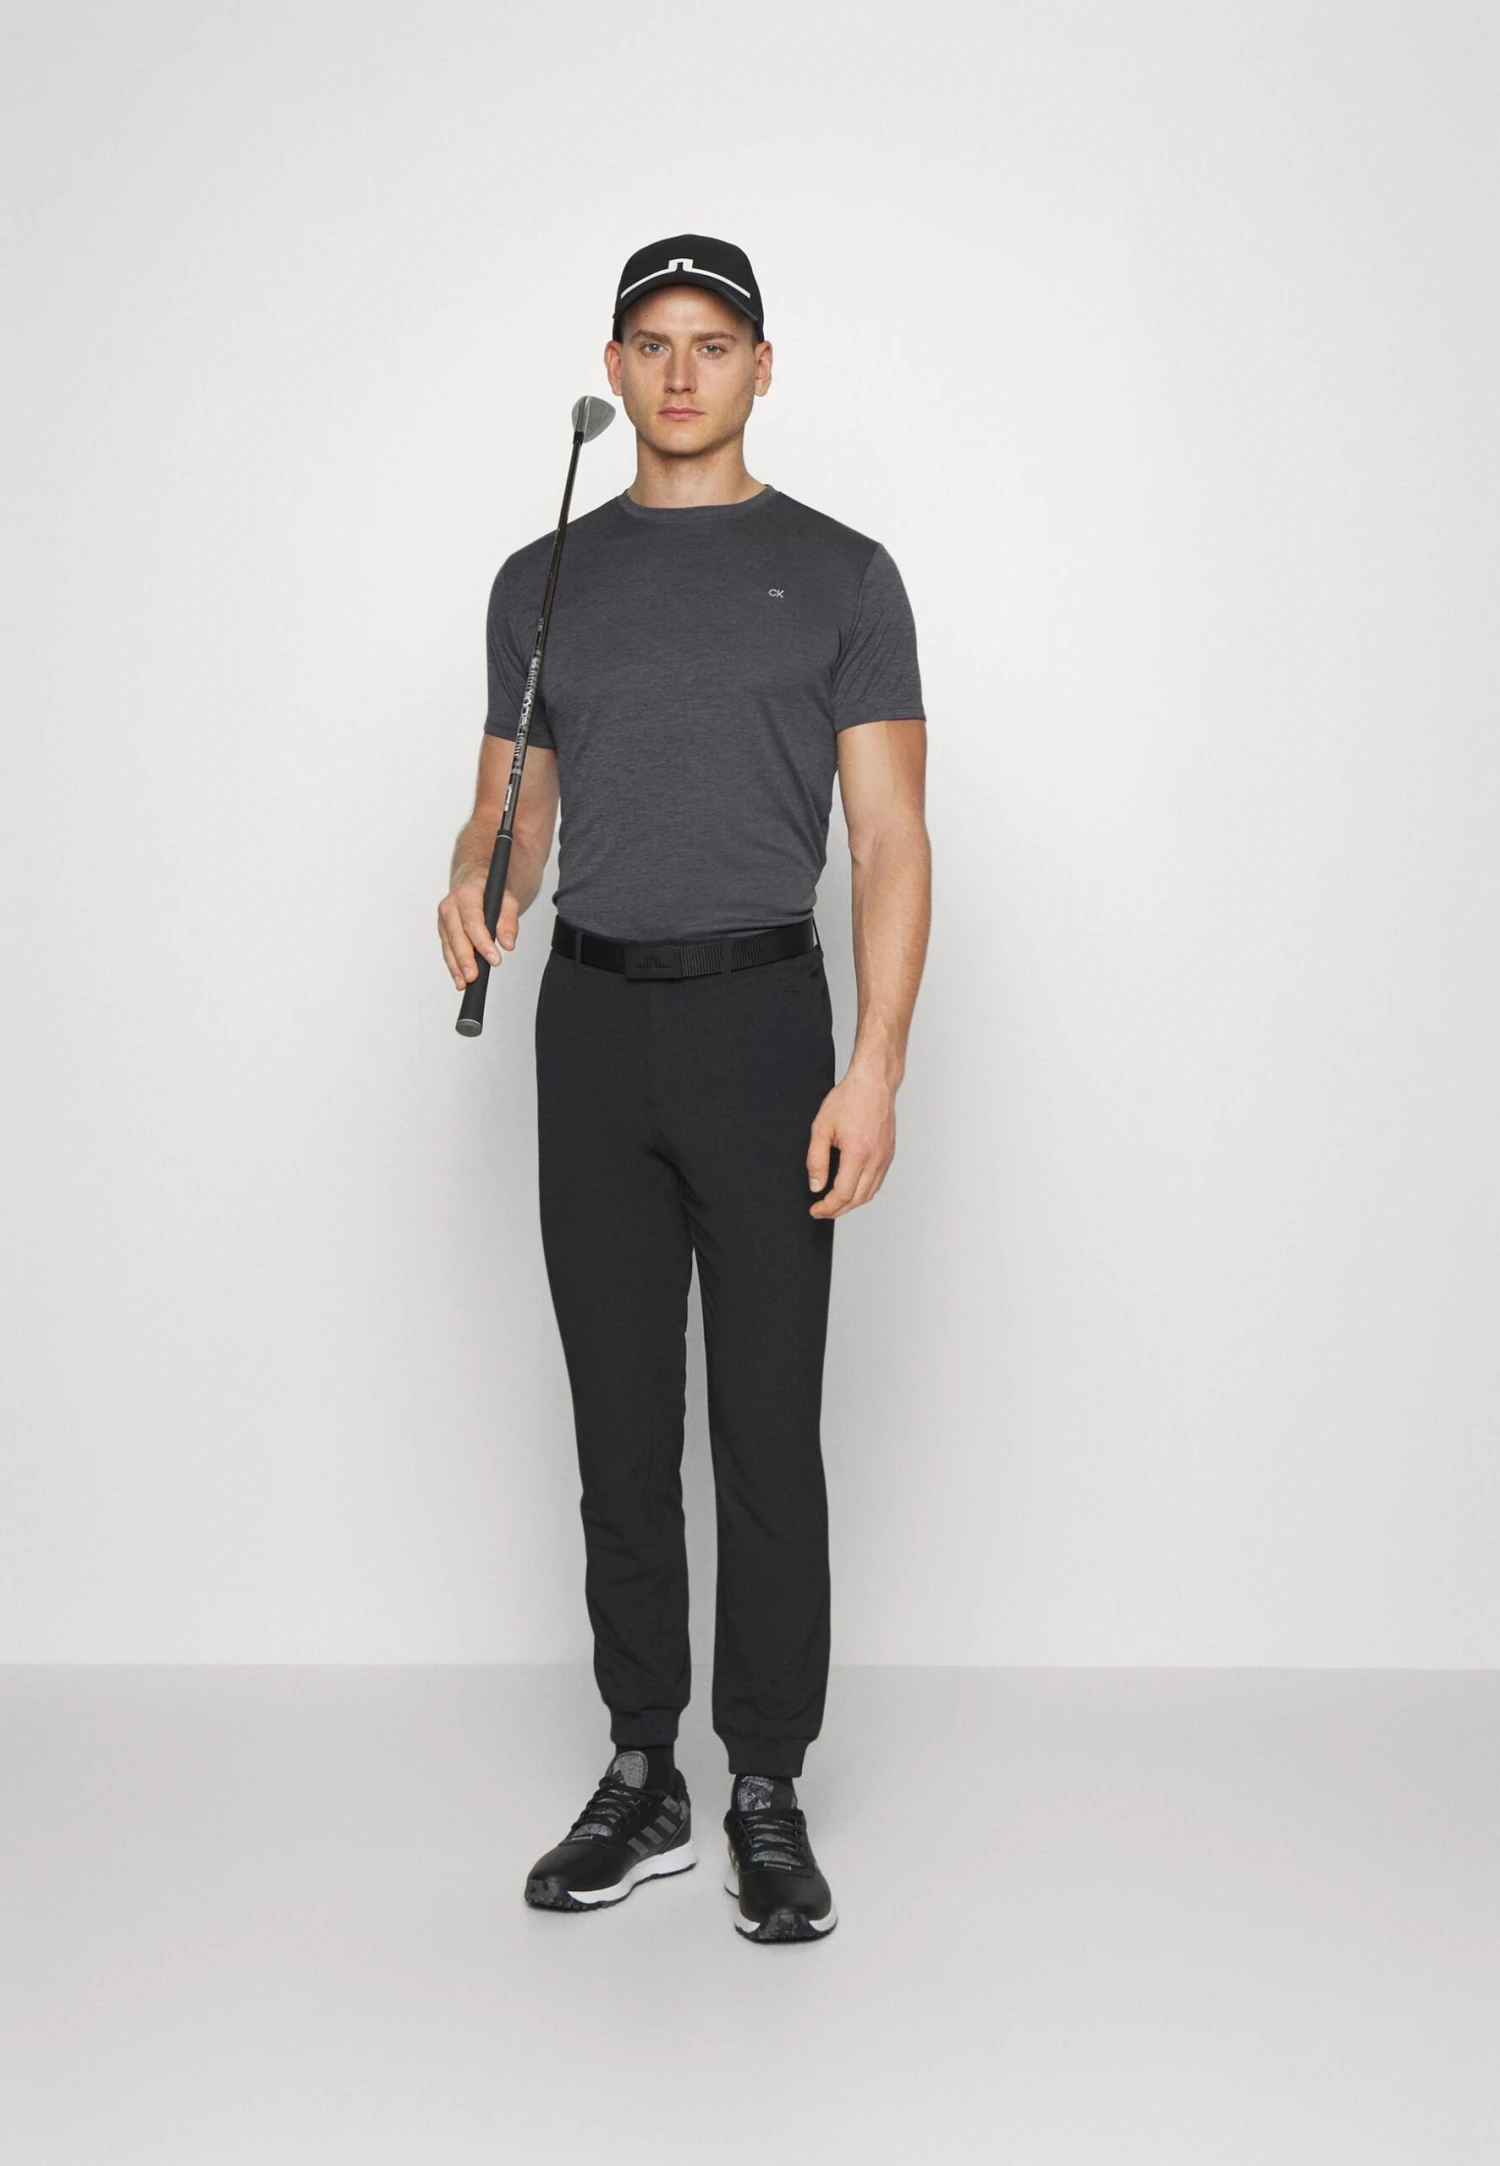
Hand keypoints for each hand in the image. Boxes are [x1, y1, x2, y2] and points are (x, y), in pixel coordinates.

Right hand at [437, 878, 518, 991]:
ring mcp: (444, 919)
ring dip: (456, 966)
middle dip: (465, 958)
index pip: (473, 921)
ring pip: (448, 946)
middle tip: (474, 976)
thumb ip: (509, 920)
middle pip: (457, 936)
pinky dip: (453, 965)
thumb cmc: (489, 890)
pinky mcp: (443, 931)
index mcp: (466, 894)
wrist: (472, 881)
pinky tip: (459, 978)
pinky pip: (447, 950)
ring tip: (465, 983)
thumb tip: (508, 943)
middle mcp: (449, 906)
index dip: (482, 942)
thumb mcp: (507, 899)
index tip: (494, 958)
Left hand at [806, 1065, 896, 1217]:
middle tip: (822, 1210)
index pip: (843, 1194)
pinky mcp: (889, 1154)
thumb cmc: (849, 1099)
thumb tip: (816, 1185)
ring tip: (834, 1203)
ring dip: (851, 1203)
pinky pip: (877, 1181)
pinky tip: (851, 1188)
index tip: (816, 1209)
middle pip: (857, 1199)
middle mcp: (875, 1159)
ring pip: (870, 1193)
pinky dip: (863, 1191)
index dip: (827, 1207)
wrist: (873, 1082)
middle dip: (838, 1210)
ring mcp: (885, 1157)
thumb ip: (816, 1160)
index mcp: (858, 1153)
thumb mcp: (822, 1128)